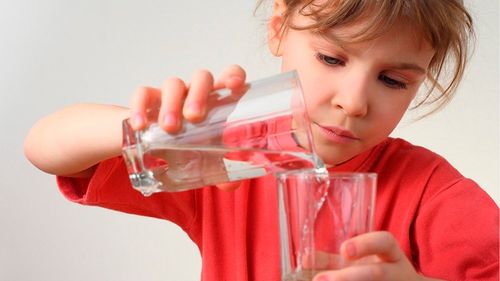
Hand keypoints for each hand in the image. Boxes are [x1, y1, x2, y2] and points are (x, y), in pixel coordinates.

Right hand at [129, 65, 246, 190]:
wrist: (154, 142)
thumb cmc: (188, 144)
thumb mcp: (205, 156)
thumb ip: (221, 171)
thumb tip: (231, 186)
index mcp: (216, 101)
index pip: (229, 76)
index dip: (233, 75)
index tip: (235, 85)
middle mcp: (195, 92)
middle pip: (201, 78)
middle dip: (199, 94)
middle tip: (195, 117)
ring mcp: (171, 94)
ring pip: (173, 84)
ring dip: (172, 103)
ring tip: (169, 127)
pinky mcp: (148, 100)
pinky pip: (143, 94)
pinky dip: (140, 108)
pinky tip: (141, 126)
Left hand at [312, 231, 442, 280]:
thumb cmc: (377, 272)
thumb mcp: (360, 261)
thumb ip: (333, 260)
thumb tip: (304, 260)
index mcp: (391, 254)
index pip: (384, 242)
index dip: (365, 244)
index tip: (344, 250)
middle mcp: (396, 272)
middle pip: (376, 274)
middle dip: (348, 277)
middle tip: (319, 280)